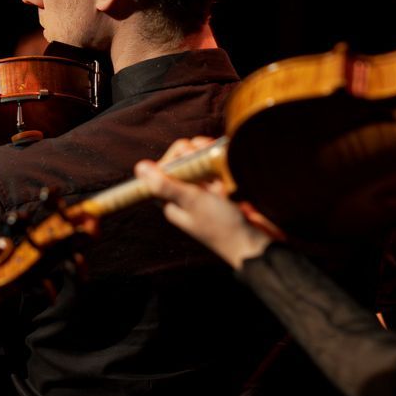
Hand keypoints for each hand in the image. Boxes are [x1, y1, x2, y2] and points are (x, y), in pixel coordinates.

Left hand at [134, 136, 276, 270]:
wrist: (256, 243)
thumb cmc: (223, 227)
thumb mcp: (192, 202)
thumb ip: (165, 185)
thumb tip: (139, 167)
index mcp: (173, 200)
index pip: (165, 168)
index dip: (176, 155)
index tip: (188, 152)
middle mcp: (187, 194)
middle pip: (184, 161)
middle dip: (195, 152)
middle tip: (207, 155)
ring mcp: (207, 191)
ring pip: (203, 160)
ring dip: (210, 154)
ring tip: (221, 156)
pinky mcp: (225, 188)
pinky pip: (219, 166)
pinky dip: (223, 160)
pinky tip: (229, 159)